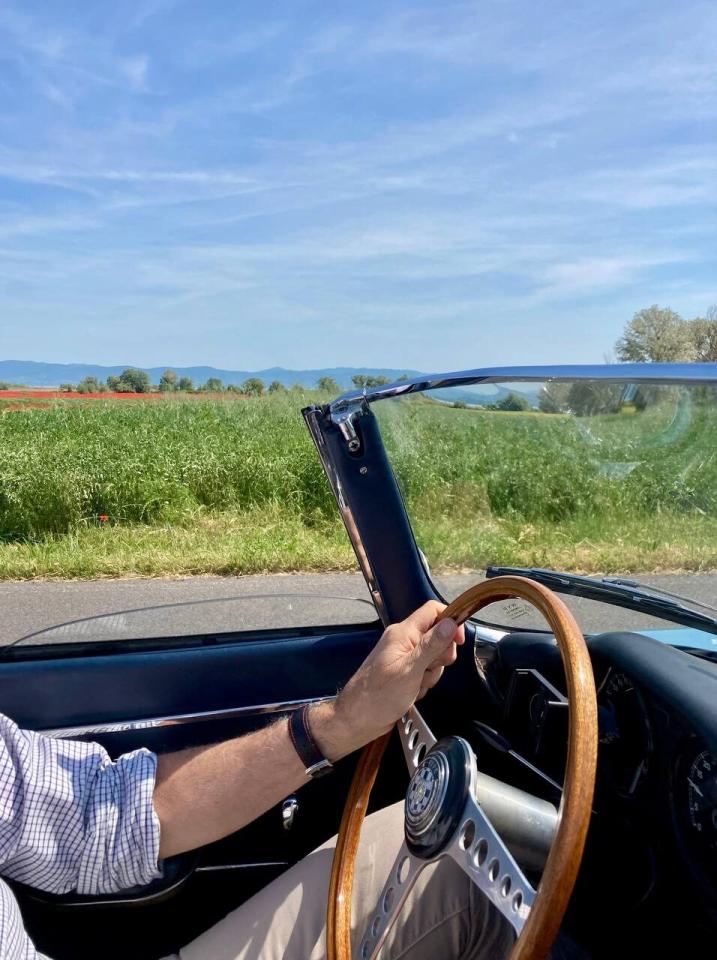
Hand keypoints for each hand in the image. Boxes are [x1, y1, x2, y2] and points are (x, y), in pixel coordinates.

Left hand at [312, 601, 463, 759]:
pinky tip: (412, 692)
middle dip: (441, 656)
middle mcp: (404, 641)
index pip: (433, 611)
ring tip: (416, 685)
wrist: (358, 720)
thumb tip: (451, 623)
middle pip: (437, 636)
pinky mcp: (405, 672)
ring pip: (434, 657)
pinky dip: (424, 683)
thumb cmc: (378, 696)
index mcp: (403, 633)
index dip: (450, 621)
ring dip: (431, 674)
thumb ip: (432, 645)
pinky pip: (425, 671)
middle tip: (428, 670)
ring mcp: (404, 657)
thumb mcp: (410, 670)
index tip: (459, 641)